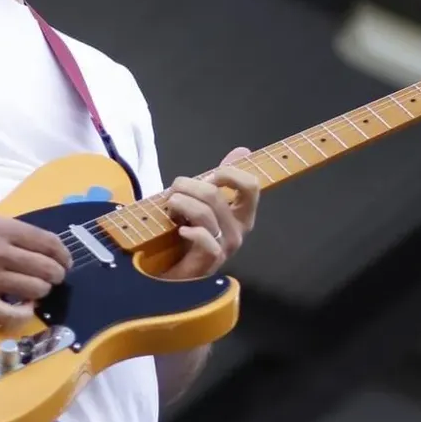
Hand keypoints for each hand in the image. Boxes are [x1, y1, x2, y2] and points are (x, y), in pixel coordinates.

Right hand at [0, 214, 72, 326]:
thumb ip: (9, 233)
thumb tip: (38, 246)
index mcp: (1, 228)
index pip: (47, 242)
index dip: (63, 253)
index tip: (65, 260)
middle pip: (45, 268)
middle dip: (56, 275)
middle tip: (53, 277)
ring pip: (34, 290)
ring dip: (42, 292)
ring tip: (37, 290)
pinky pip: (10, 314)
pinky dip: (23, 313)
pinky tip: (23, 308)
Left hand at [163, 147, 259, 279]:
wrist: (176, 271)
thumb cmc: (193, 233)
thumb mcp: (208, 202)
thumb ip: (224, 179)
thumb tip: (243, 150)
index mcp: (243, 214)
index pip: (251, 185)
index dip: (228, 173)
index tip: (208, 177)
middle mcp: (239, 230)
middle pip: (215, 194)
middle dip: (187, 185)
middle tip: (173, 192)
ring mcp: (225, 247)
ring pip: (203, 212)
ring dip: (179, 203)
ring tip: (169, 208)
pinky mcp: (210, 261)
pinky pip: (203, 238)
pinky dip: (188, 230)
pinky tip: (178, 230)